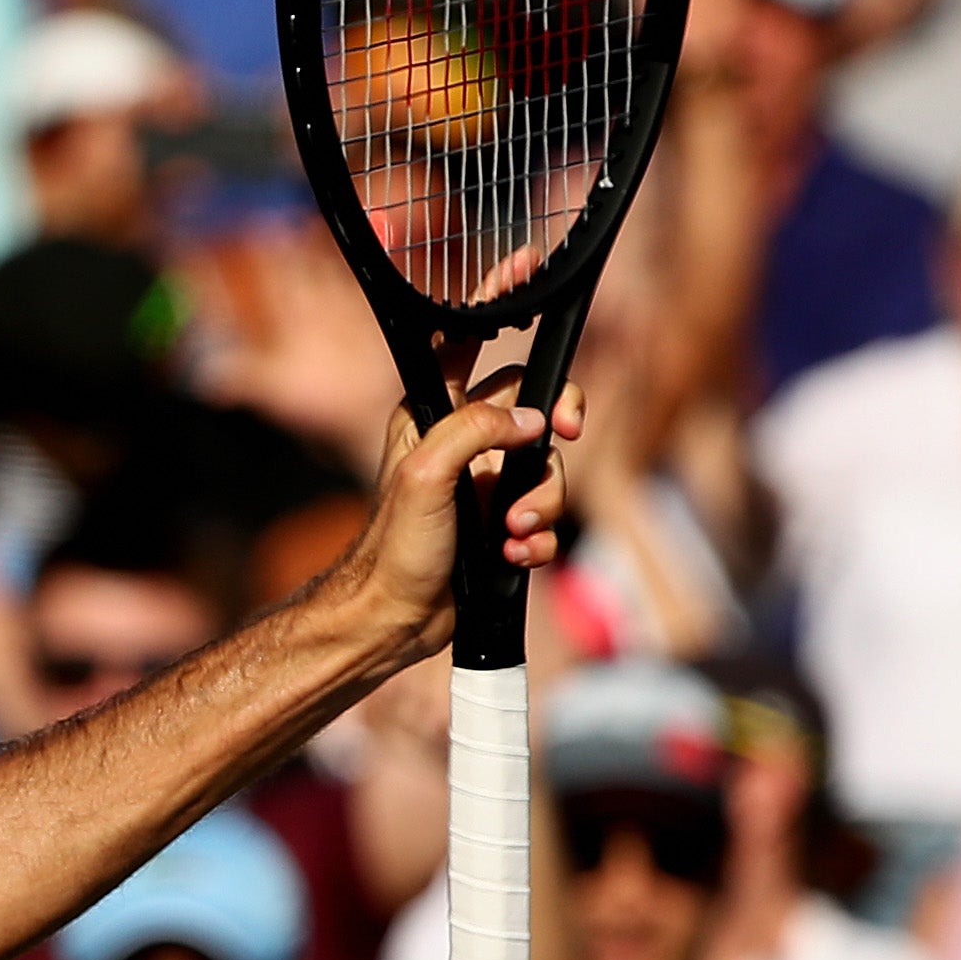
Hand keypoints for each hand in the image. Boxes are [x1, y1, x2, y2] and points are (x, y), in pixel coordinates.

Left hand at [330, 368, 582, 667]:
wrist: (395, 616)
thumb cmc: (394, 546)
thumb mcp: (425, 473)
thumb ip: (474, 429)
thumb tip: (532, 420)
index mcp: (432, 418)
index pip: (469, 353)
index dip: (500, 342)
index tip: (521, 355)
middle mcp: (462, 446)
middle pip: (533, 413)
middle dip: (549, 440)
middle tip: (566, 435)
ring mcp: (485, 486)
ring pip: (546, 472)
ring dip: (540, 504)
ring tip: (510, 533)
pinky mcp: (501, 524)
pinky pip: (543, 519)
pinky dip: (536, 539)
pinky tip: (512, 555)